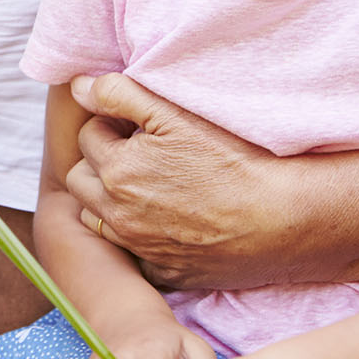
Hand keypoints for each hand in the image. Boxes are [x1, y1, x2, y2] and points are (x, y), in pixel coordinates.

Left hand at [65, 74, 289, 290]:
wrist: (282, 218)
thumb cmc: (234, 160)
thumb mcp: (175, 113)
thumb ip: (120, 94)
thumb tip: (77, 86)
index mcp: (117, 170)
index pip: (89, 135)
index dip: (113, 125)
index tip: (140, 126)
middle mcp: (119, 214)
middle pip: (81, 180)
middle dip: (100, 163)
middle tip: (138, 154)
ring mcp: (140, 247)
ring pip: (96, 220)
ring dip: (109, 202)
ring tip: (146, 187)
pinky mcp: (165, 272)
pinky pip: (132, 255)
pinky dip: (138, 238)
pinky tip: (167, 223)